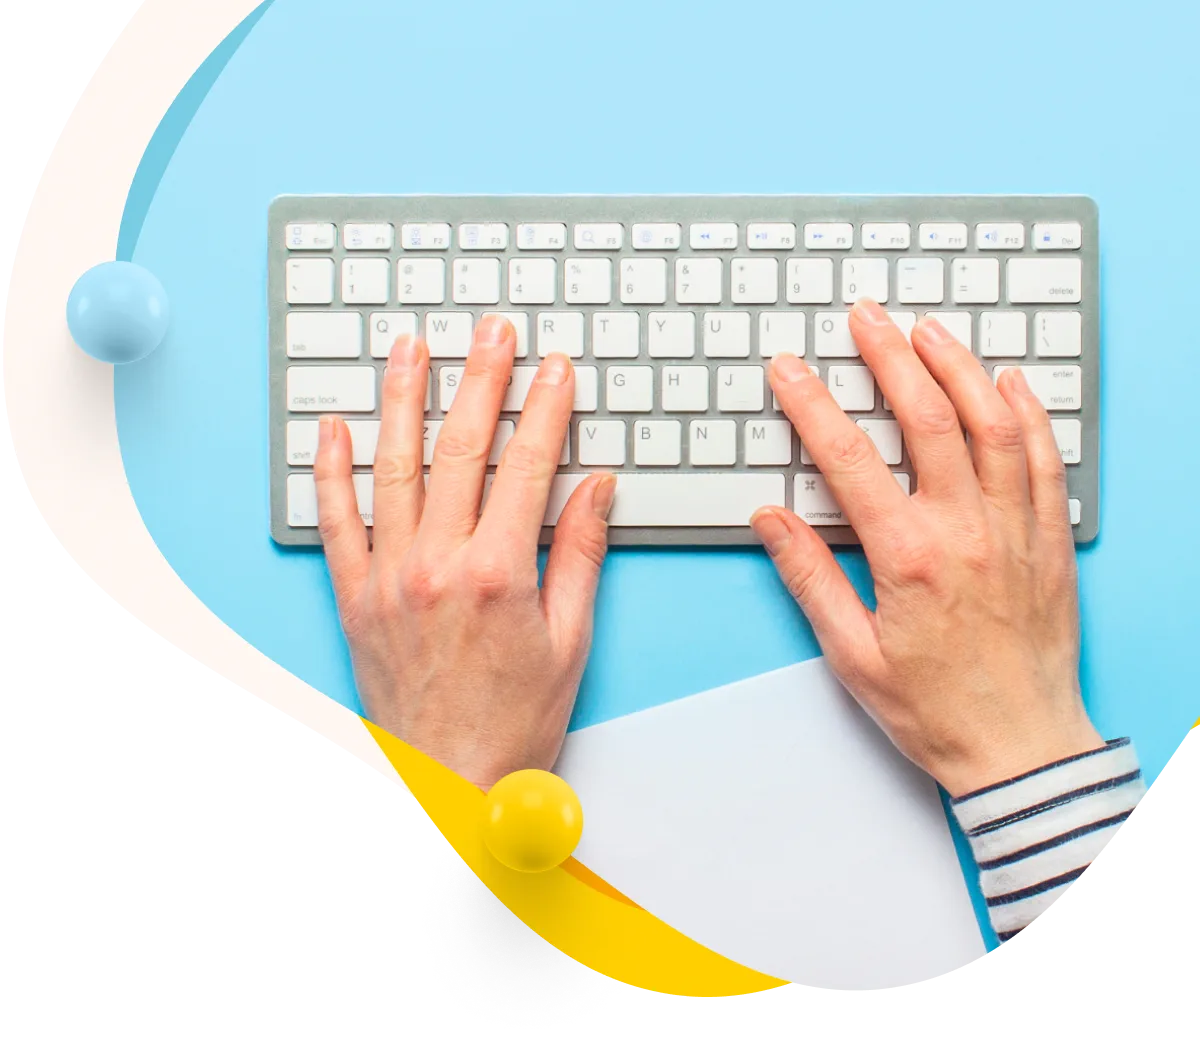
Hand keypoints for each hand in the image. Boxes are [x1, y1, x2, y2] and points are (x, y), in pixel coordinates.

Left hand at [313, 316, 615, 790]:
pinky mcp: (356, 599)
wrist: (454, 785)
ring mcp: (388, 578)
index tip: (555, 368)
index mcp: (497, 573)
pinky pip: (336, 522)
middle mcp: (436, 565)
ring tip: (410, 347)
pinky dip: (331, 471)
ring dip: (403, 400)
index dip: (545, 408)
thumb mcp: (570, 638)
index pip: (526, 466)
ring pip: (393, 468)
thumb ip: (578, 553)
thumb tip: (595, 486)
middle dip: (481, 380)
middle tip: (492, 332)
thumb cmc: (517, 721)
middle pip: (460, 450)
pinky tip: (334, 427)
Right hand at [751, 300, 1102, 795]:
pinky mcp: (1049, 540)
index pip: (849, 458)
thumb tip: (771, 518)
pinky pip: (1045, 459)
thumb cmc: (935, 709)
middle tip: (866, 319)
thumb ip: (809, 577)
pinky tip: (1009, 382)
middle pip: (927, 419)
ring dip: (959, 367)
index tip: (790, 370)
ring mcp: (1015, 530)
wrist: (1020, 748)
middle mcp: (966, 531)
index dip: (812, 404)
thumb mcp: (851, 654)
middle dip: (890, 357)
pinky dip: (1028, 413)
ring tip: (928, 331)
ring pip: (992, 424)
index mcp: (908, 557)